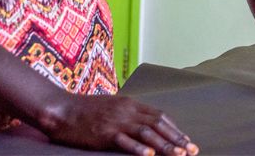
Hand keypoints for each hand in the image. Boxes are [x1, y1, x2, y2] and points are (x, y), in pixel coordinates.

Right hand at [41, 91, 196, 155]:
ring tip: (179, 155)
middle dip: (177, 138)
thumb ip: (130, 114)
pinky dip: (138, 149)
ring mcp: (116, 121)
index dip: (175, 129)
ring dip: (165, 145)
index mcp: (131, 104)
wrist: (61, 109)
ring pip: (146, 133)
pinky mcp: (104, 133)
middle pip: (158, 124)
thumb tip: (146, 125)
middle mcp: (127, 111)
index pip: (160, 116)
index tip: (187, 141)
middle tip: (192, 150)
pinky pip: (124, 141)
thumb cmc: (86, 111)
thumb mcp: (113, 107)